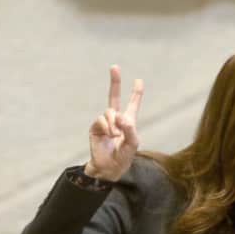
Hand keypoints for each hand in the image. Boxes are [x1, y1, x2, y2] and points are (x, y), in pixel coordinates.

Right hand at [85, 65, 143, 181]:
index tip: (139, 80)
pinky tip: (110, 135)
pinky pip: (101, 119)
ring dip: (114, 123)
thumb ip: (130, 128)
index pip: (132, 104)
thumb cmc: (124, 156)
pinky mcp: (95, 127)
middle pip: (114, 97)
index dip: (136, 93)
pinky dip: (107, 126)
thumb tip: (120, 116)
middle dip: (114, 82)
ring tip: (116, 135)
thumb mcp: (133, 143)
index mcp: (128, 122)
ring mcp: (105, 123)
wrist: (109, 167)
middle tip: (114, 67)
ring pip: (110, 112)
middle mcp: (116, 120)